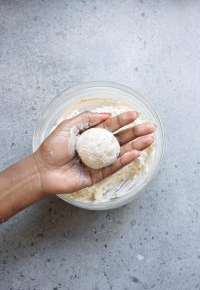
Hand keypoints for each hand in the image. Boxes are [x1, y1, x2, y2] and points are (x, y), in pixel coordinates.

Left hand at [33, 111, 155, 195]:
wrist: (43, 170)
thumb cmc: (53, 148)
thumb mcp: (68, 126)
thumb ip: (87, 118)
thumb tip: (107, 114)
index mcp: (90, 134)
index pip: (110, 125)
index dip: (123, 120)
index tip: (135, 114)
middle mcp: (97, 147)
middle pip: (120, 138)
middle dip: (136, 132)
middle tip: (151, 127)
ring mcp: (98, 161)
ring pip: (121, 152)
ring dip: (136, 146)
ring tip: (150, 139)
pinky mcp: (97, 175)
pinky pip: (113, 167)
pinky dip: (124, 160)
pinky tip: (135, 153)